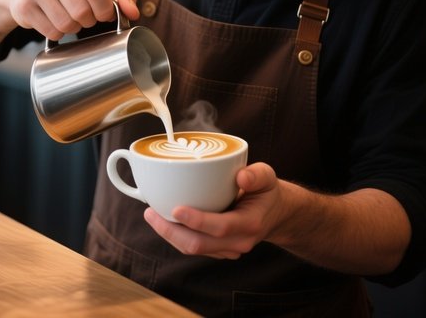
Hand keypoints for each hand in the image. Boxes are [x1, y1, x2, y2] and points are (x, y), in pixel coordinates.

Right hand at [9, 0, 139, 39]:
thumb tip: (134, 13)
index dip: (105, 9)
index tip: (104, 13)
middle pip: (82, 11)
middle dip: (89, 20)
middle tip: (85, 16)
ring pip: (66, 24)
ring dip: (73, 28)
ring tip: (69, 16)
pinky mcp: (22, 7)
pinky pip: (51, 32)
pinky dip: (58, 33)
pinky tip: (53, 20)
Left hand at [143, 163, 281, 259]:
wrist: (275, 214)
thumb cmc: (266, 191)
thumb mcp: (267, 177)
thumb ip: (257, 175)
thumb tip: (241, 176)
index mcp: (249, 223)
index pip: (220, 227)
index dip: (196, 220)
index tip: (175, 208)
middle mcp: (238, 242)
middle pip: (198, 244)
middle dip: (170, 231)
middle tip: (150, 212)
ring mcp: (227, 249)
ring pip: (193, 248)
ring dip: (170, 234)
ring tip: (151, 214)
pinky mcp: (219, 249)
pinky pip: (194, 246)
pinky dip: (177, 235)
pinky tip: (164, 219)